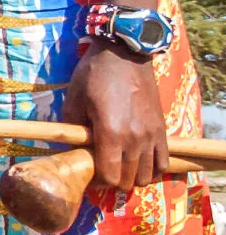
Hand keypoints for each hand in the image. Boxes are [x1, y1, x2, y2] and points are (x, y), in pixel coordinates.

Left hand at [65, 43, 168, 191]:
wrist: (125, 54)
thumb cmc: (94, 74)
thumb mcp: (73, 100)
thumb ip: (72, 130)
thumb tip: (71, 151)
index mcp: (110, 133)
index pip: (108, 176)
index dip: (96, 181)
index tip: (88, 172)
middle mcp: (134, 139)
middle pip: (127, 180)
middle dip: (112, 181)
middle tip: (101, 169)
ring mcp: (151, 136)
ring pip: (147, 176)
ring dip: (132, 177)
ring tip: (119, 166)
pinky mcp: (162, 130)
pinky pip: (163, 162)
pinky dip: (152, 168)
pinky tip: (139, 161)